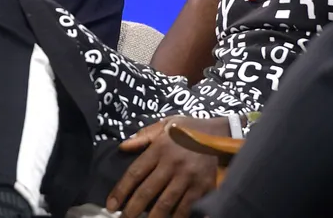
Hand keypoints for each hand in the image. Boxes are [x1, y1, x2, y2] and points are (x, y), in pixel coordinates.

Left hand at [108, 116, 222, 217]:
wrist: (221, 133)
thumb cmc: (188, 129)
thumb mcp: (165, 124)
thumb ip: (143, 136)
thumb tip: (123, 147)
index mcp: (160, 148)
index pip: (135, 173)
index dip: (121, 191)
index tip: (111, 204)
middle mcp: (173, 164)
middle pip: (148, 191)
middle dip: (133, 209)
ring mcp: (189, 178)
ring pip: (166, 204)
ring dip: (153, 217)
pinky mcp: (203, 188)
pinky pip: (188, 208)